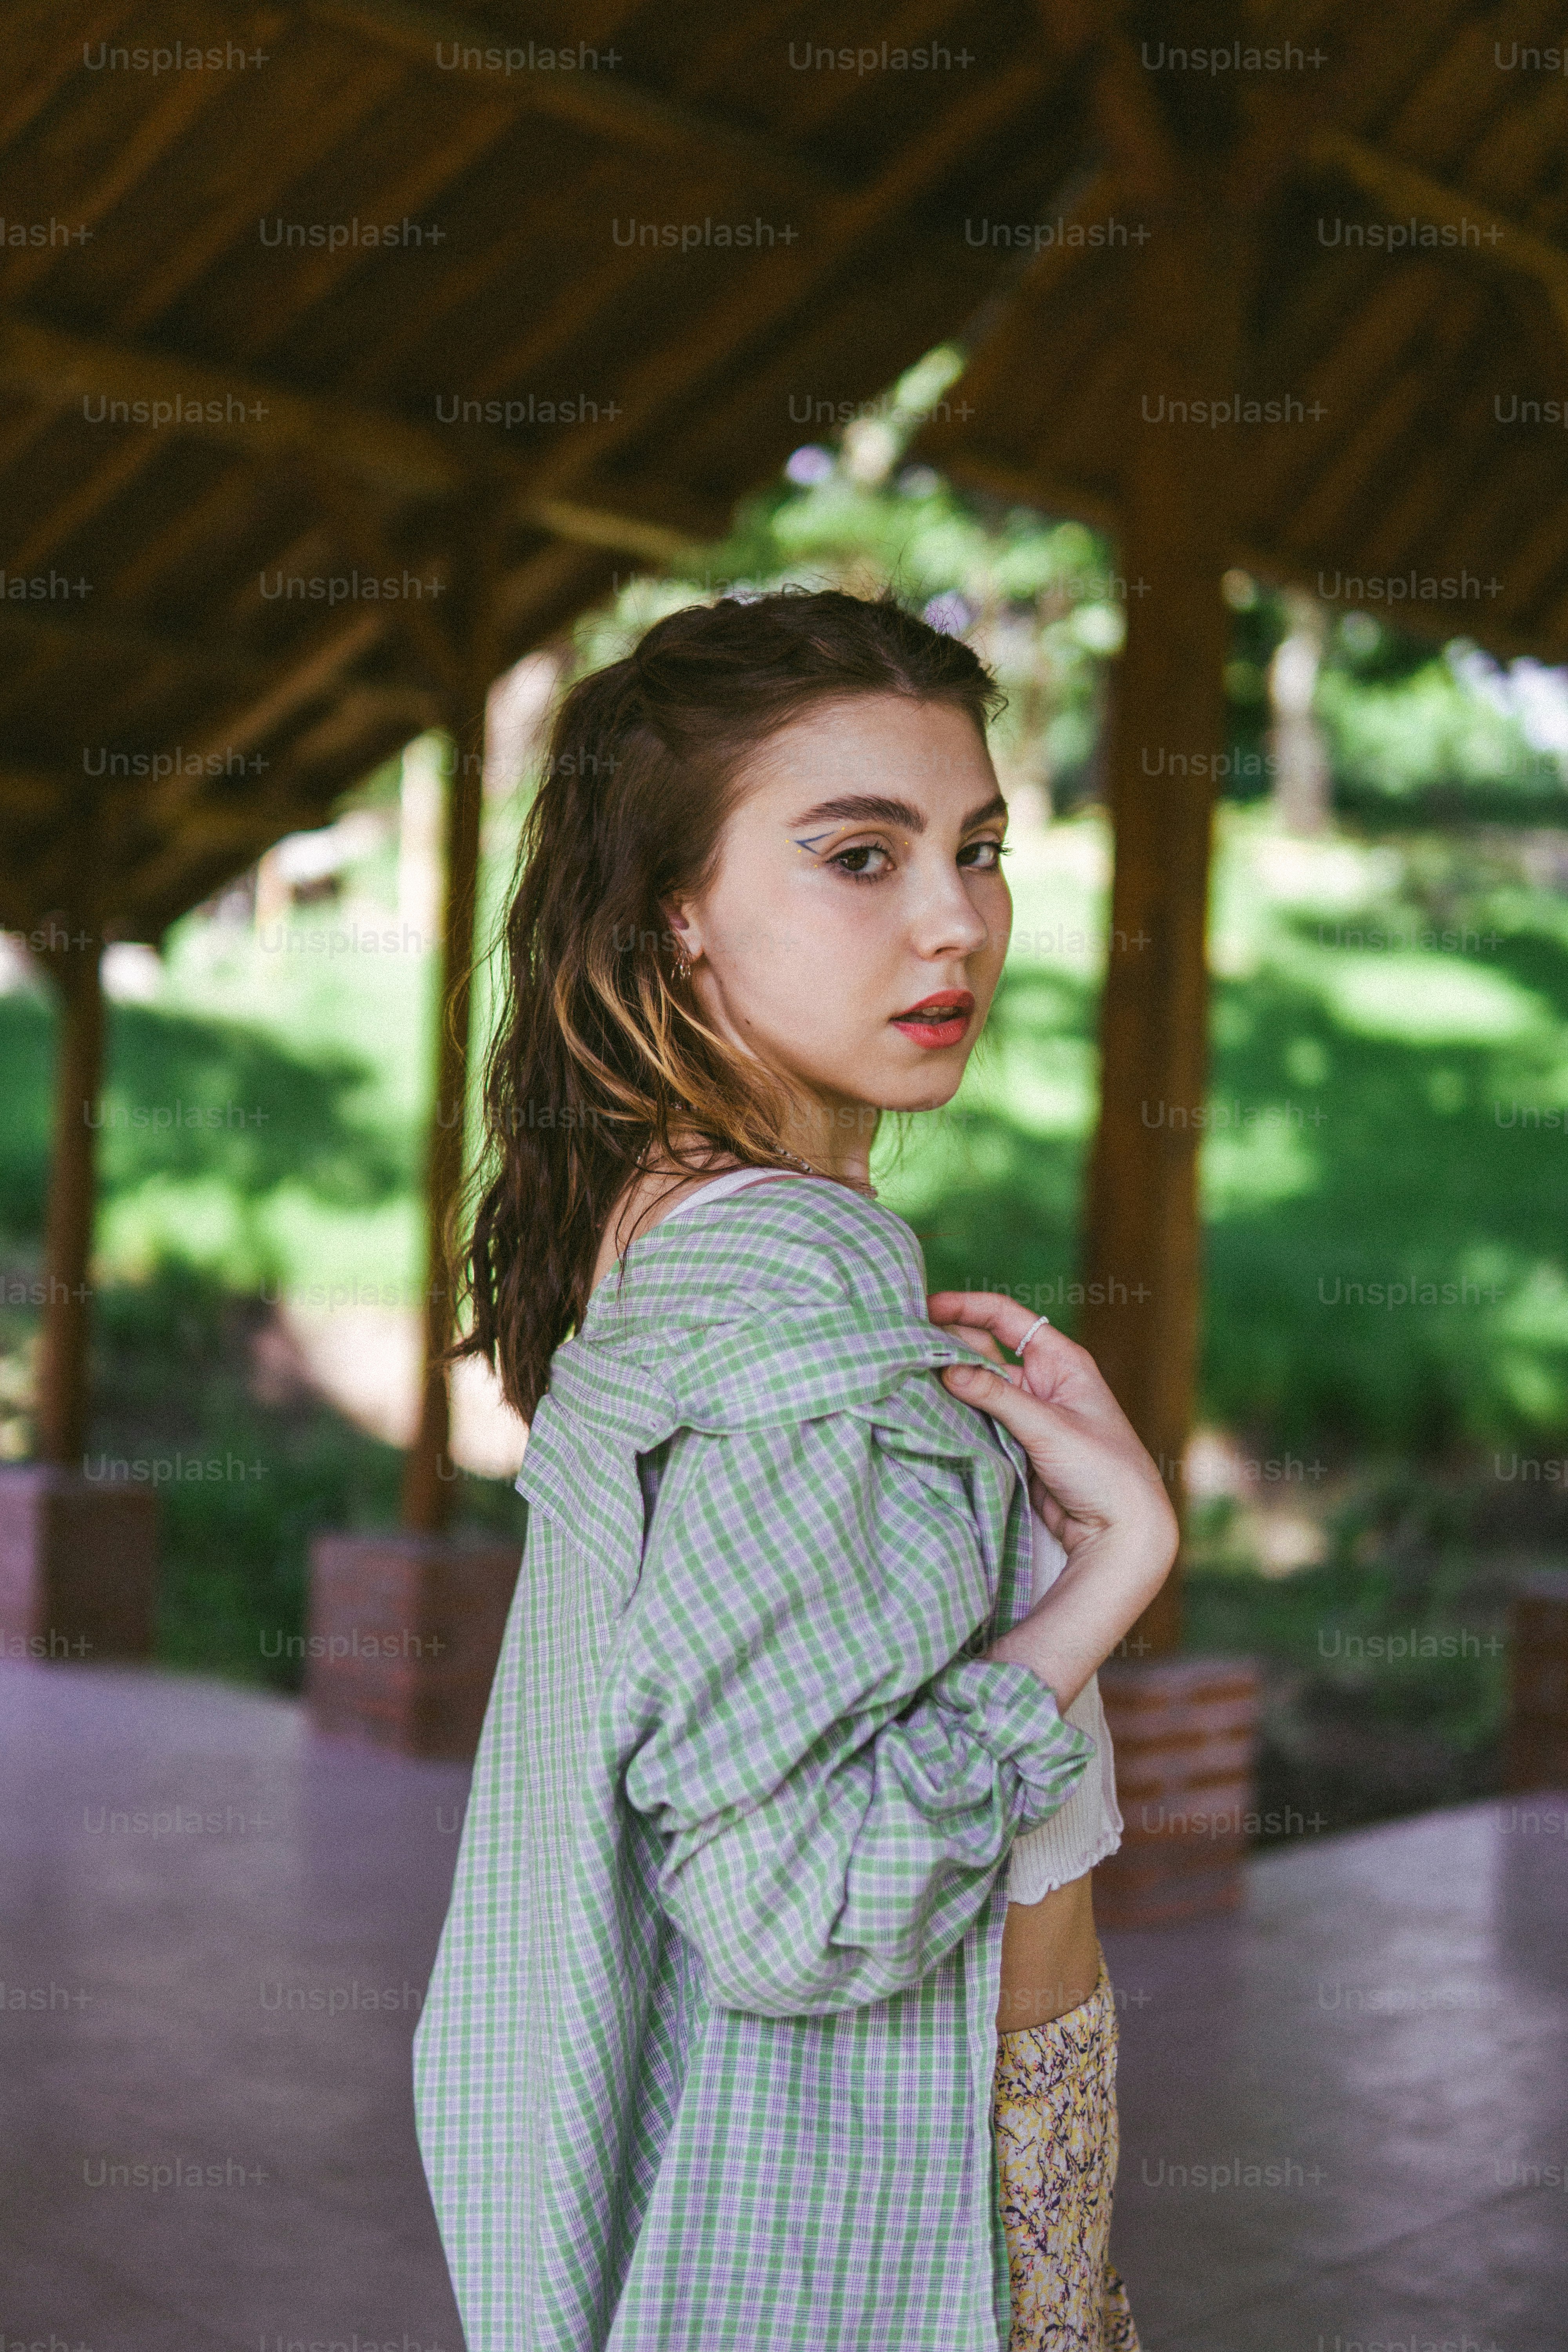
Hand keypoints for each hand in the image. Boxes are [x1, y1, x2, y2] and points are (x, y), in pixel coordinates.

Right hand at [927, 1291, 1175, 1564]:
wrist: (1121, 1531)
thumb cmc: (1104, 1470)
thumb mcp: (1049, 1427)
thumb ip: (997, 1396)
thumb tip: (947, 1369)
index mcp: (1060, 1361)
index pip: (1006, 1317)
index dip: (966, 1307)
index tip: (926, 1308)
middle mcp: (1041, 1381)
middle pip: (984, 1350)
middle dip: (947, 1345)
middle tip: (904, 1346)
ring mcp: (1026, 1415)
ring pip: (976, 1389)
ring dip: (947, 1384)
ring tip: (905, 1378)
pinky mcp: (1014, 1446)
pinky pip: (976, 1422)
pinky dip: (953, 1417)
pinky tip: (924, 1413)